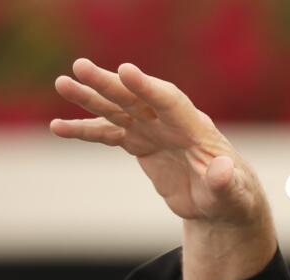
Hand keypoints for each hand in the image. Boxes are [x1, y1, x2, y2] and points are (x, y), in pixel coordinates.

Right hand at [51, 59, 276, 279]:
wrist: (221, 201)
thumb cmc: (232, 196)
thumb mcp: (232, 195)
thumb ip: (225, 183)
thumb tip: (222, 169)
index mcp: (195, 129)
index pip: (170, 102)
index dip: (148, 88)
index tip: (125, 71)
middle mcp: (170, 123)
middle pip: (136, 98)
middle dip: (110, 84)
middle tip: (80, 67)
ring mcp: (153, 131)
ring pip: (117, 110)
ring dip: (90, 98)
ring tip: (62, 83)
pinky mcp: (141, 144)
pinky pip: (108, 134)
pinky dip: (84, 130)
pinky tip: (58, 127)